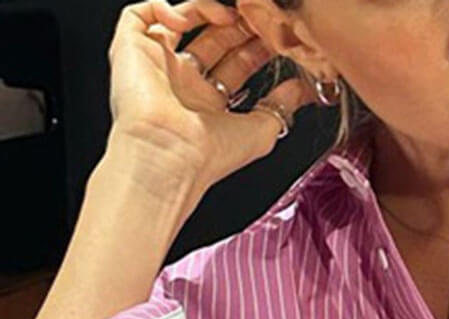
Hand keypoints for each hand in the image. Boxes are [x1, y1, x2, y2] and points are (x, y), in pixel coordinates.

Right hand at [107, 0, 315, 195]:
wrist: (168, 155)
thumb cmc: (207, 155)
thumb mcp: (260, 132)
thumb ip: (281, 107)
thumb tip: (298, 89)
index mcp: (208, 107)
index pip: (234, 65)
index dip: (254, 47)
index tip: (274, 38)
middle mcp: (182, 85)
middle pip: (211, 40)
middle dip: (237, 26)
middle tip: (258, 19)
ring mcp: (157, 65)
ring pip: (180, 21)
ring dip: (208, 10)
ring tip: (232, 14)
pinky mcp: (131, 49)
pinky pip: (143, 13)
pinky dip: (165, 6)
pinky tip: (186, 17)